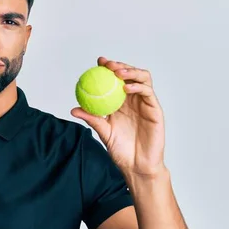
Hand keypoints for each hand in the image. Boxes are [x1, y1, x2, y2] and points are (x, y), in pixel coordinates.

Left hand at [71, 57, 165, 176]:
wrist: (137, 165)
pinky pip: (148, 93)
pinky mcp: (155, 109)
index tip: (98, 62)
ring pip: (142, 78)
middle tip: (108, 64)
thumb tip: (74, 109)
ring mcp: (145, 103)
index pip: (115, 80)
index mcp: (120, 102)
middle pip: (130, 74)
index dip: (108, 68)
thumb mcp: (103, 132)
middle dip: (119, 65)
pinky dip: (138, 86)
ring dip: (131, 71)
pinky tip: (126, 87)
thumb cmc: (120, 150)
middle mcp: (133, 100)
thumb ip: (92, 119)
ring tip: (118, 72)